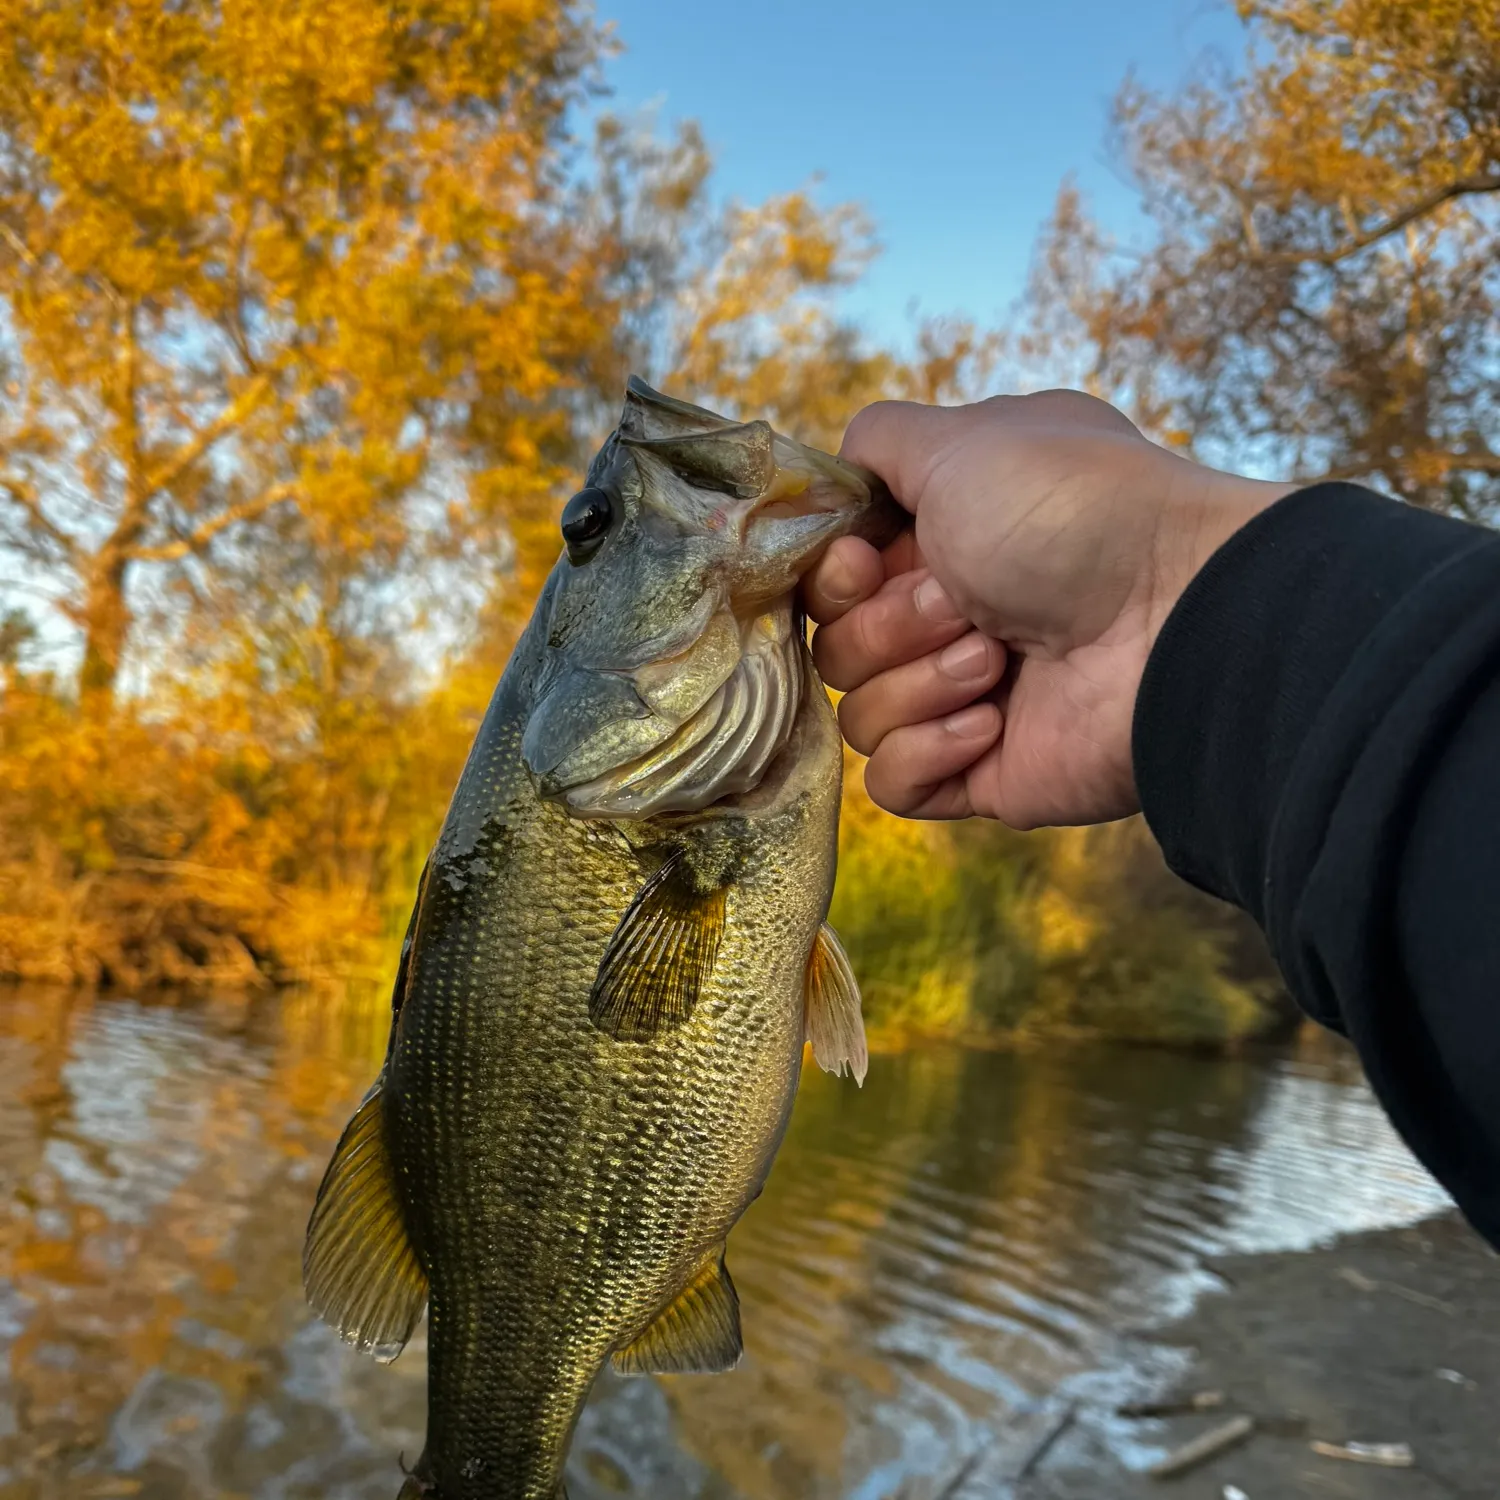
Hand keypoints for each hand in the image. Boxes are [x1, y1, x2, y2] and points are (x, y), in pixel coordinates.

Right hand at [805, 390, 1292, 827]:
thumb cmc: (1072, 514)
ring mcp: (964, 698)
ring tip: (1000, 659)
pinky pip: (892, 784)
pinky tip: (994, 723)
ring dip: (922, 681)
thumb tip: (834, 481)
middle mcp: (950, 615)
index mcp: (943, 539)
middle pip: (835, 645)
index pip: (834, 577)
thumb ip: (878, 443)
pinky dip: (930, 751)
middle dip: (891, 625)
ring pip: (859, 715)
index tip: (867, 563)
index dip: (835, 576)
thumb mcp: (962, 440)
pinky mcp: (981, 772)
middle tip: (967, 605)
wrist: (1172, 621)